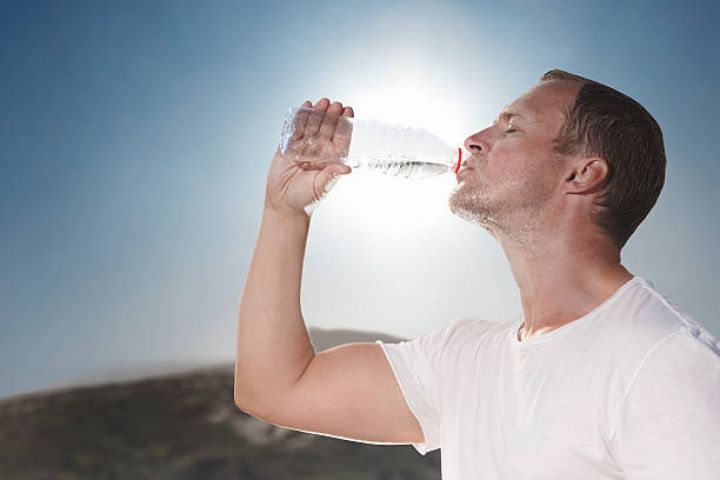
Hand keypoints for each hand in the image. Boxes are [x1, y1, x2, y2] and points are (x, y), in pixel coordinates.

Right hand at [265, 98, 353, 216]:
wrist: (284, 203)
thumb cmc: (306, 197)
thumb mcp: (321, 185)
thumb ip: (332, 174)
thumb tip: (347, 168)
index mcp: (331, 157)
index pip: (341, 137)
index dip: (345, 124)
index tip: (349, 111)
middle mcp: (319, 149)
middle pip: (327, 128)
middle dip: (331, 115)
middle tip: (335, 104)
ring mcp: (304, 146)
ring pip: (312, 125)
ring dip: (317, 113)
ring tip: (322, 102)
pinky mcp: (288, 145)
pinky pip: (295, 128)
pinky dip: (299, 117)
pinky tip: (305, 106)